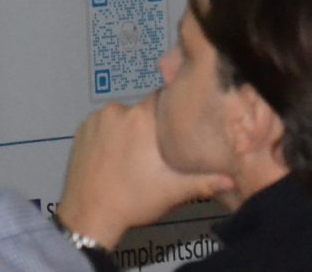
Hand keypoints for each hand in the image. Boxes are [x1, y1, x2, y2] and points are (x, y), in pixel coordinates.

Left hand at [54, 98, 232, 247]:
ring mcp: (95, 119)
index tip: (179, 116)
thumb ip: (203, 182)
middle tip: (156, 151)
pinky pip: (101, 126)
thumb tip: (230, 180)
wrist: (89, 213)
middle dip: (149, 126)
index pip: (161, 97)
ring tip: (134, 157)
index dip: (171, 105)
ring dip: (128, 131)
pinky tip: (114, 157)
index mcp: (140, 118)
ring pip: (120, 118)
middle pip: (140, 110)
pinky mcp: (80, 130)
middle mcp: (116, 111)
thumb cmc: (133, 199)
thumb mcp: (172, 191)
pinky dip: (109, 136)